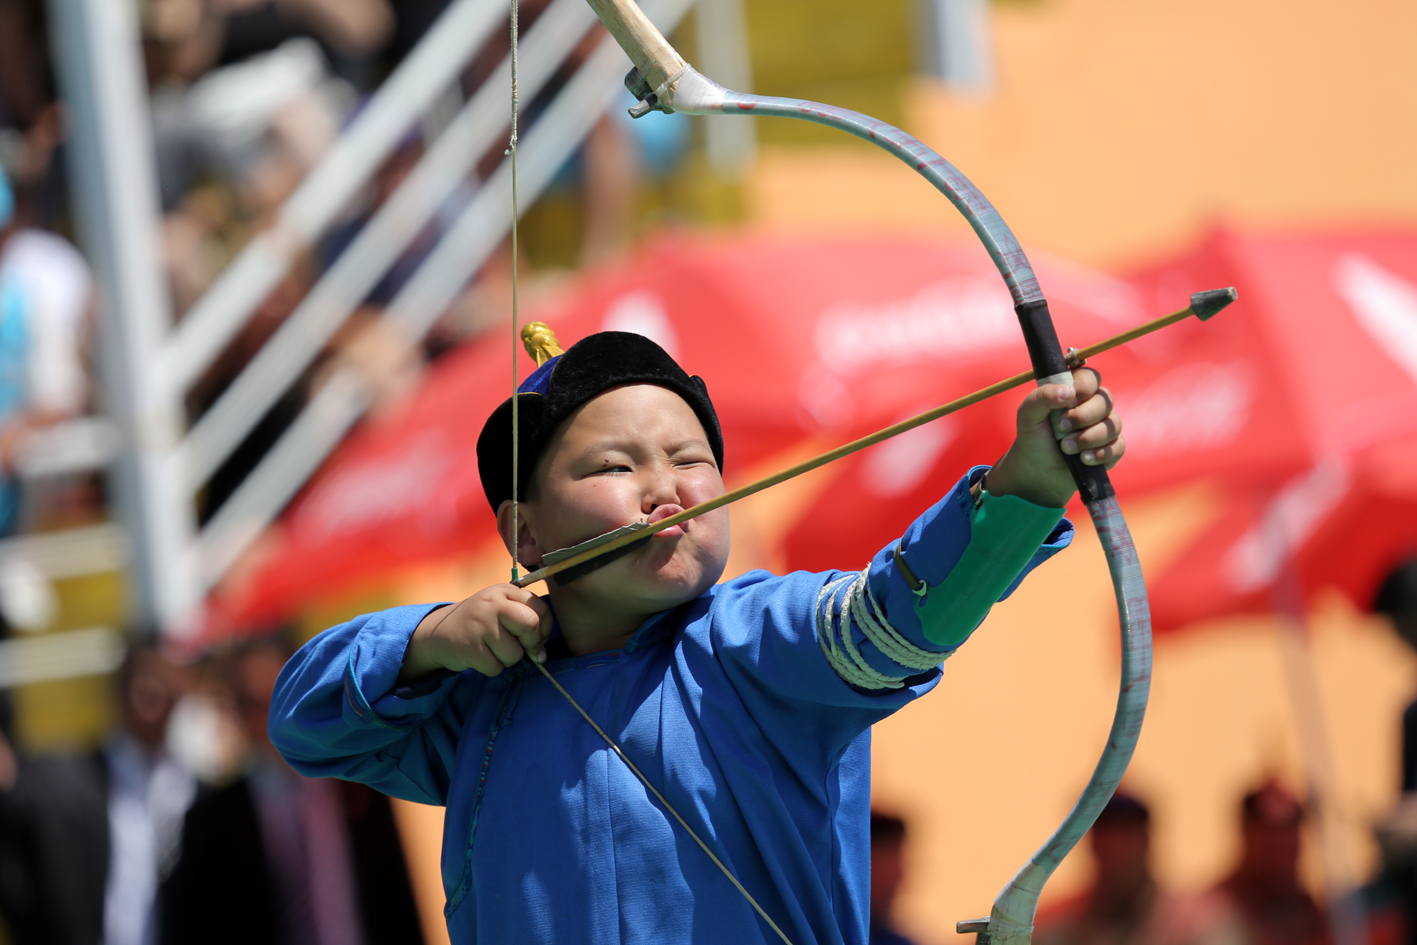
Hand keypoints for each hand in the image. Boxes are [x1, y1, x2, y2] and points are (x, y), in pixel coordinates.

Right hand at [398, 585, 552, 681]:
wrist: (438, 633)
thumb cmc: (480, 623)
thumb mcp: (501, 609)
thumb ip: (525, 621)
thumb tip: (541, 655)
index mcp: (504, 591)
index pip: (540, 607)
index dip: (545, 628)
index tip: (537, 637)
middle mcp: (492, 603)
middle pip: (531, 624)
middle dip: (532, 643)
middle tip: (523, 649)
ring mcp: (479, 624)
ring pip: (515, 653)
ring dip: (508, 659)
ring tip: (492, 649)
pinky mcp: (469, 647)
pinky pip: (496, 667)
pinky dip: (492, 667)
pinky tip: (481, 656)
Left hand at [985, 367, 1124, 507]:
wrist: (1036, 470)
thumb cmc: (1034, 437)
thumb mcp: (1028, 414)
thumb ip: (1043, 397)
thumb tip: (1068, 392)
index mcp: (1075, 391)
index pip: (1090, 377)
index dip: (1084, 387)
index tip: (1069, 401)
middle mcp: (1094, 406)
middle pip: (1105, 401)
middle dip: (1082, 416)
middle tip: (1061, 428)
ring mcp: (1105, 427)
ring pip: (1113, 425)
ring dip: (1088, 438)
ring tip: (1065, 448)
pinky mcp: (1111, 449)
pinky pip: (1118, 447)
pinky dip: (1100, 454)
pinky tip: (1083, 459)